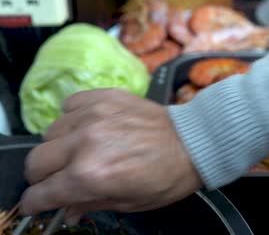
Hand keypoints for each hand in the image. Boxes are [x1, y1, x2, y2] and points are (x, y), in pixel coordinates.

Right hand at [19, 88, 202, 223]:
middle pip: (36, 160)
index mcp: (91, 175)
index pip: (41, 193)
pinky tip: (89, 126)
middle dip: (41, 176)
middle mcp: (85, 143)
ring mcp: (93, 115)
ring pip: (50, 132)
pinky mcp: (104, 96)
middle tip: (57, 179)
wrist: (195, 141)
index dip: (35, 203)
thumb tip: (67, 211)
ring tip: (80, 150)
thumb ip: (91, 204)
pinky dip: (72, 117)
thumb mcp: (130, 203)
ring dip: (58, 146)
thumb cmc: (167, 177)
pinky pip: (69, 104)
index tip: (36, 203)